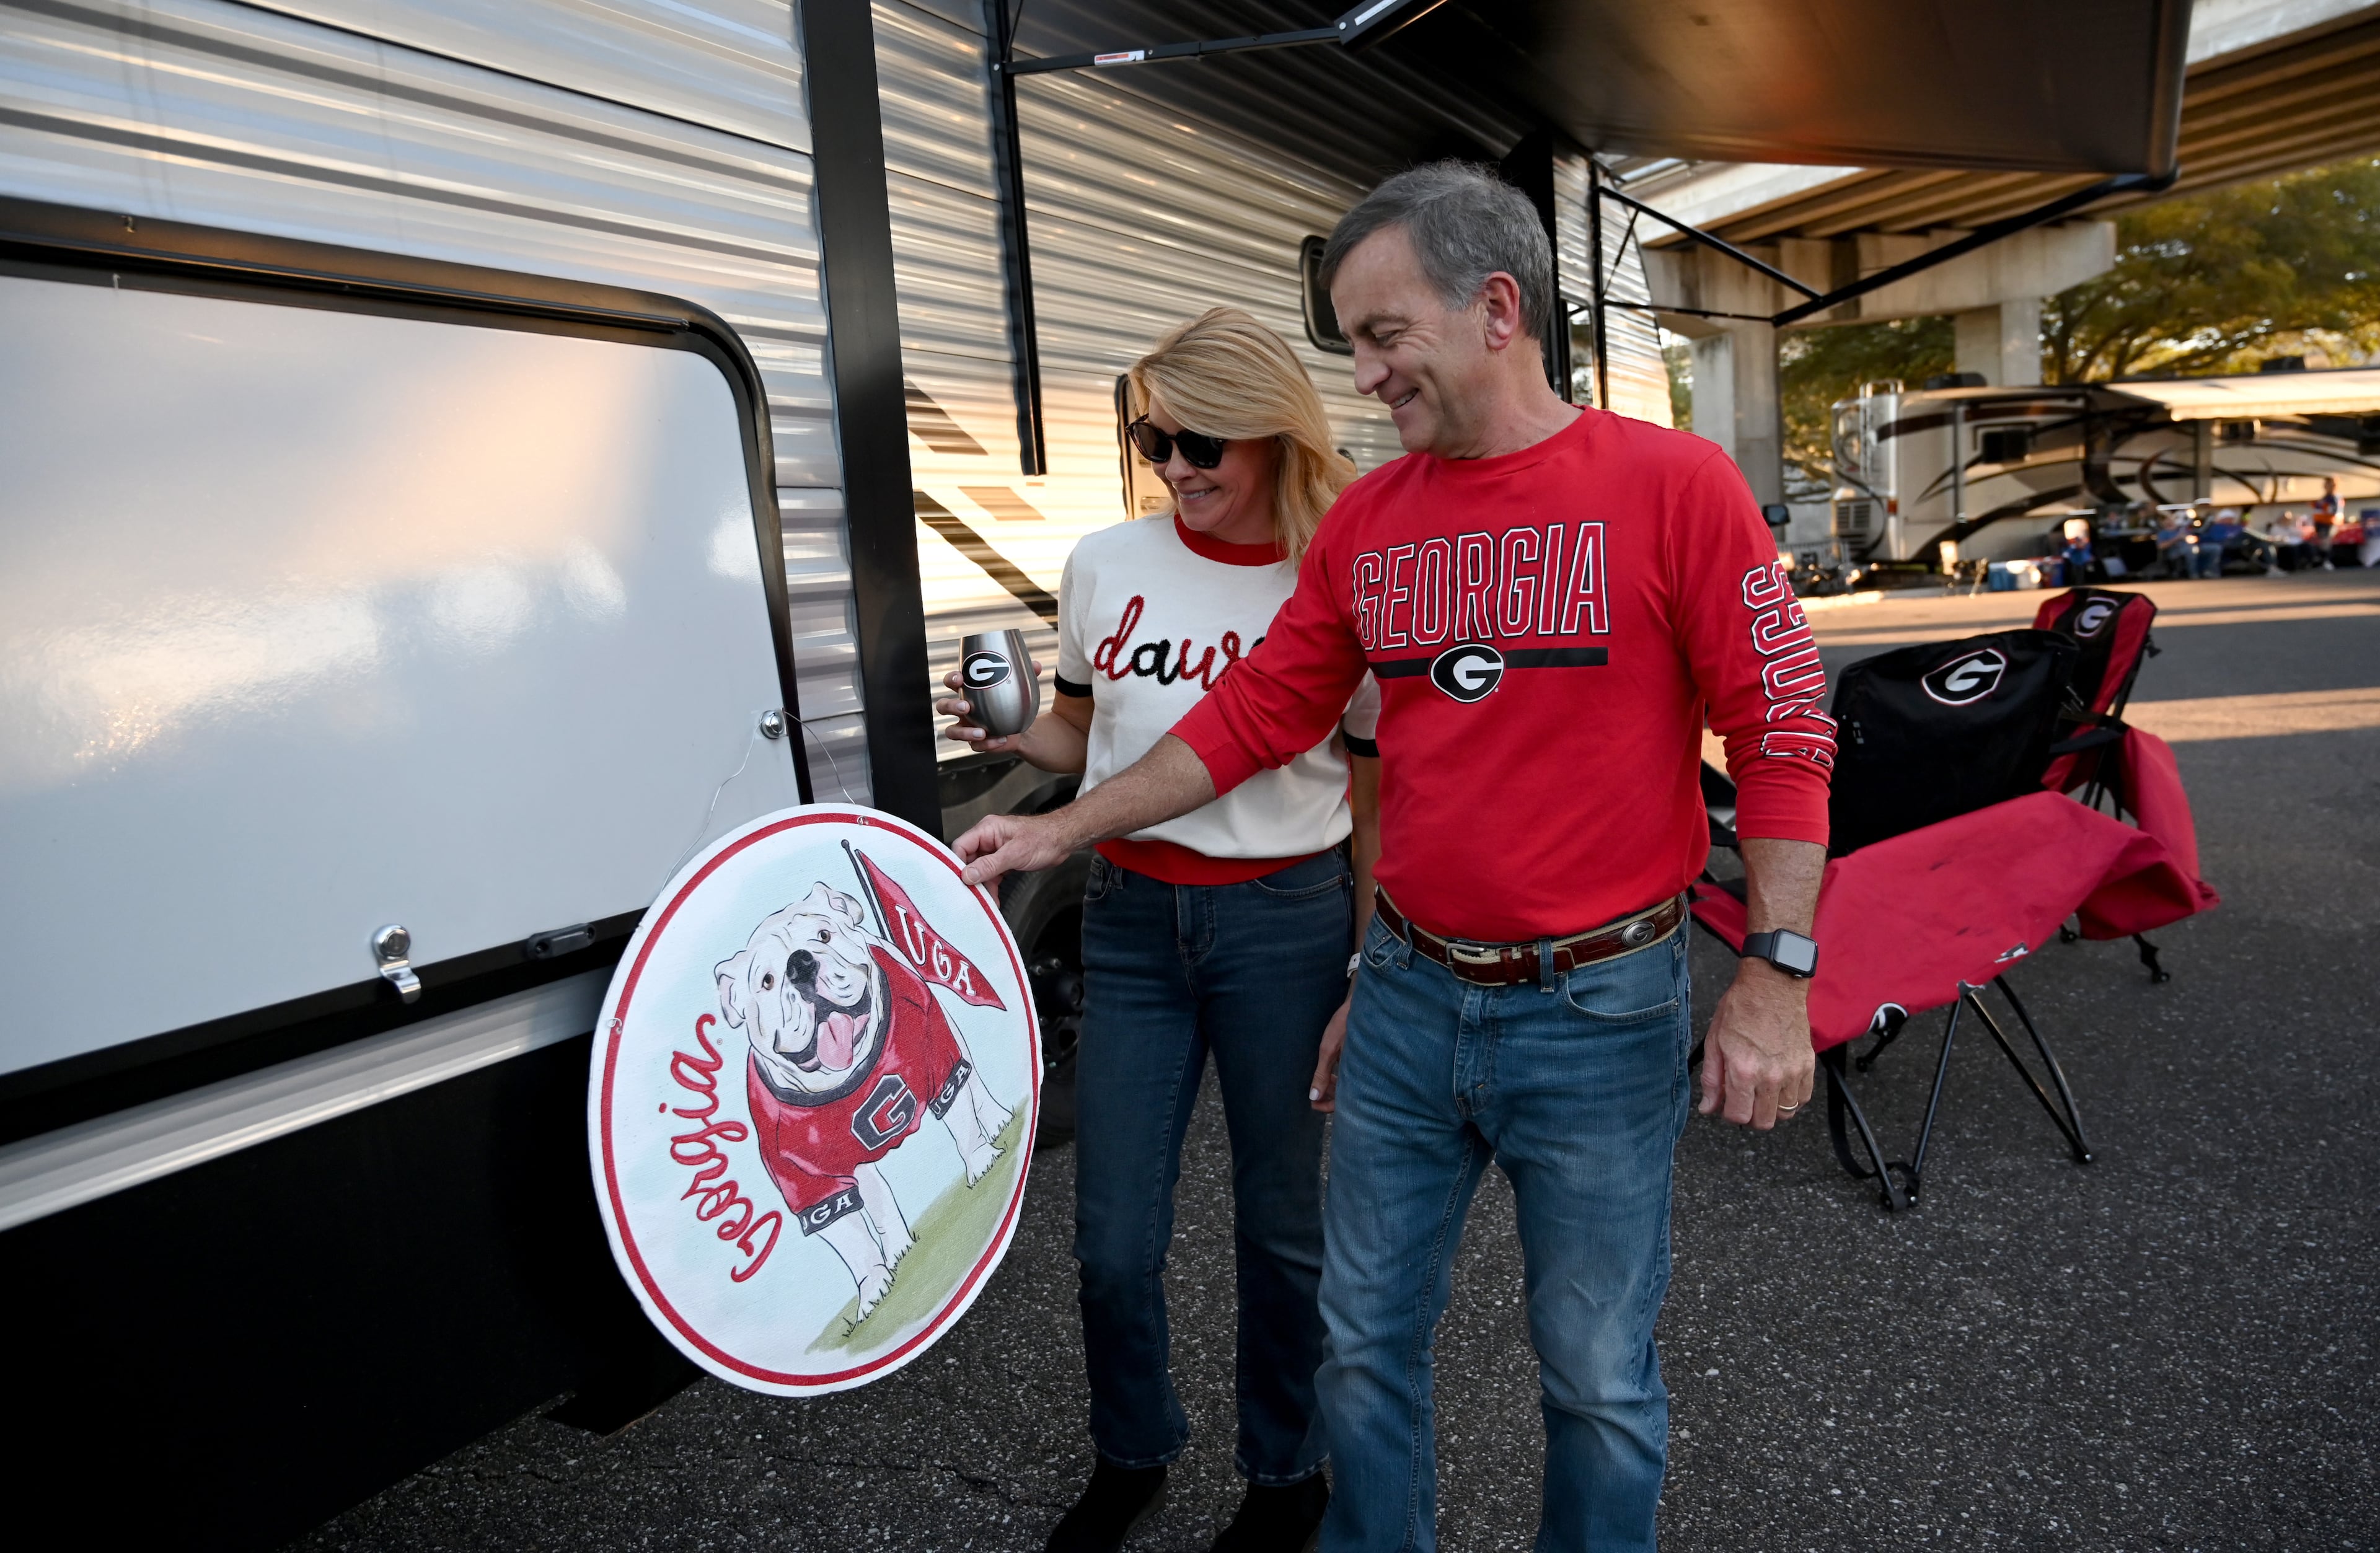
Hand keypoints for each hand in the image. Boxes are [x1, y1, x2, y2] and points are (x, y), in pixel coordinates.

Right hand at [935, 659, 1041, 754]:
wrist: (1021, 724)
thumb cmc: (1013, 700)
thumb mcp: (1019, 686)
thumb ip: (1026, 675)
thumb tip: (1036, 665)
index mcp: (968, 691)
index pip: (951, 682)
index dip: (951, 679)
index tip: (960, 678)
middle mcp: (962, 710)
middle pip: (943, 707)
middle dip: (951, 706)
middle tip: (966, 707)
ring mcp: (966, 727)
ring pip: (951, 731)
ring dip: (963, 732)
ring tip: (981, 732)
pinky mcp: (976, 743)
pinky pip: (975, 746)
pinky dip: (987, 744)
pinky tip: (1001, 740)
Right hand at [953, 811, 1074, 887]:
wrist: (1063, 841)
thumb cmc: (1044, 838)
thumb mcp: (1014, 854)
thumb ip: (989, 865)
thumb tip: (968, 875)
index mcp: (987, 829)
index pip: (961, 846)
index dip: (957, 864)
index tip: (960, 881)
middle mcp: (988, 838)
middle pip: (968, 860)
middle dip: (970, 878)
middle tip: (972, 894)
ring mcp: (995, 849)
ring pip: (979, 870)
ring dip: (982, 886)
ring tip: (986, 901)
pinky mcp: (1003, 859)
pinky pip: (991, 874)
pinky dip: (992, 887)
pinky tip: (994, 898)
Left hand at [1308, 995, 1350, 1111]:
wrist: (1362, 1006)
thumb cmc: (1345, 1024)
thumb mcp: (1329, 1049)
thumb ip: (1322, 1074)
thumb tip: (1313, 1097)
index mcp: (1355, 1075)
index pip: (1342, 1102)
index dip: (1327, 1106)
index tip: (1314, 1104)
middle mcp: (1361, 1074)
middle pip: (1345, 1095)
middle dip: (1329, 1095)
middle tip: (1314, 1092)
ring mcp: (1360, 1067)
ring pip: (1347, 1085)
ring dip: (1334, 1085)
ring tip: (1322, 1080)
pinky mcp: (1360, 1060)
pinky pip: (1350, 1075)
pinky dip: (1340, 1076)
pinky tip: (1331, 1071)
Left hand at [1697, 960, 1814, 1128]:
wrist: (1772, 986)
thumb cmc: (1740, 1009)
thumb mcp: (1715, 1041)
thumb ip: (1712, 1079)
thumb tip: (1708, 1108)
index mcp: (1744, 1071)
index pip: (1739, 1116)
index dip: (1730, 1114)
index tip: (1728, 1103)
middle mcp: (1771, 1076)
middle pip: (1764, 1122)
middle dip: (1750, 1116)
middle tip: (1744, 1098)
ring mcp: (1792, 1072)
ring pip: (1785, 1114)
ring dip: (1771, 1108)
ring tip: (1761, 1090)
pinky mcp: (1808, 1065)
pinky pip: (1803, 1099)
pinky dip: (1791, 1098)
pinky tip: (1779, 1085)